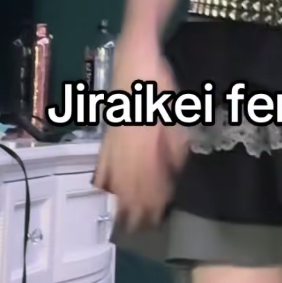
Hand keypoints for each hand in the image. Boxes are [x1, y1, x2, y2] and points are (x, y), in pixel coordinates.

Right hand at [92, 41, 189, 230]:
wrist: (134, 57)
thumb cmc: (159, 80)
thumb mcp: (175, 109)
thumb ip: (175, 140)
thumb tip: (178, 165)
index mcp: (144, 137)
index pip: (148, 175)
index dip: (153, 197)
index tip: (158, 214)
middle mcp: (126, 141)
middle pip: (130, 179)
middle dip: (137, 204)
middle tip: (141, 226)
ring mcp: (113, 137)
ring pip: (115, 172)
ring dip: (120, 196)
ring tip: (124, 217)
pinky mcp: (108, 131)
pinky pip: (104, 158)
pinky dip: (105, 176)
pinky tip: (105, 189)